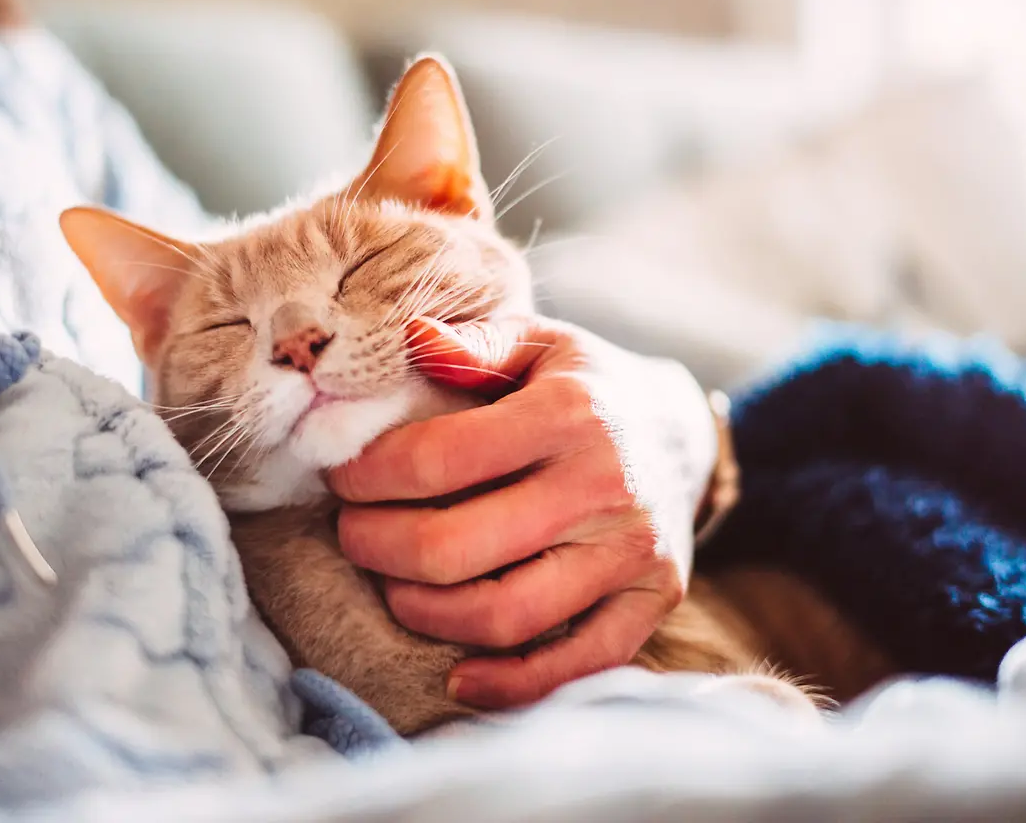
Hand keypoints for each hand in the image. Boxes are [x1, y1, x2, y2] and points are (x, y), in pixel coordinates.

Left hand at [329, 316, 716, 709]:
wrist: (683, 435)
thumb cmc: (588, 387)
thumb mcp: (539, 343)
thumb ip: (473, 342)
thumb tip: (410, 340)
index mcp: (569, 413)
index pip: (439, 459)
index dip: (369, 477)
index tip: (342, 479)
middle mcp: (604, 485)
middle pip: (457, 548)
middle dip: (378, 548)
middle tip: (351, 535)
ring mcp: (632, 552)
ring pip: (505, 614)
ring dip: (424, 612)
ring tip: (393, 587)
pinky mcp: (653, 601)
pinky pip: (577, 664)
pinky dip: (510, 684)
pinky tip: (459, 677)